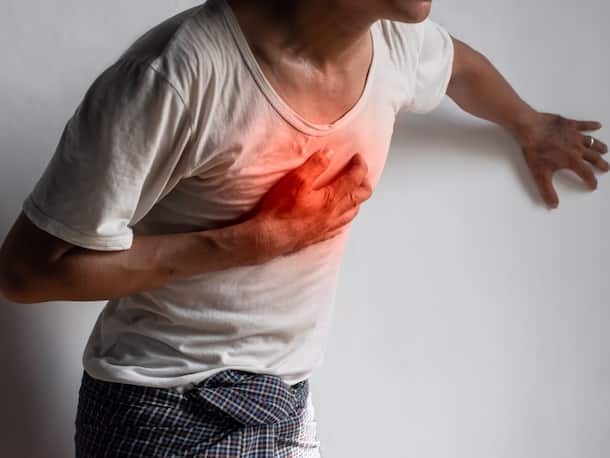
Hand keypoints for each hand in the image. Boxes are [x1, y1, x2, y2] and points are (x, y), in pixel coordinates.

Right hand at [251, 149, 372, 256]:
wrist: (270, 237)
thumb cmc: (281, 209)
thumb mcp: (296, 180)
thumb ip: (315, 165)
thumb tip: (329, 153)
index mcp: (332, 198)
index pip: (355, 179)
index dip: (360, 166)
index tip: (358, 158)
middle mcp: (335, 214)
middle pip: (361, 197)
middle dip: (364, 182)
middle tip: (359, 173)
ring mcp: (330, 227)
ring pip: (353, 212)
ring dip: (356, 199)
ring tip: (352, 191)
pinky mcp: (321, 236)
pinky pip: (342, 225)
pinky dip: (346, 215)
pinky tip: (340, 213)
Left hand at [513, 112, 607, 208]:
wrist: (530, 129)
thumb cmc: (535, 152)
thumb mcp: (540, 175)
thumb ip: (547, 191)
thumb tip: (554, 205)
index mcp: (571, 161)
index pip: (586, 173)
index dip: (591, 181)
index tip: (593, 186)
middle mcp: (577, 148)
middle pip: (593, 157)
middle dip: (600, 164)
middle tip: (606, 168)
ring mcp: (575, 135)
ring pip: (592, 142)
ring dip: (599, 147)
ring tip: (605, 151)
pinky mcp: (570, 124)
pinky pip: (584, 125)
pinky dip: (591, 125)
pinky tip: (598, 125)